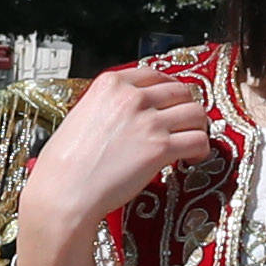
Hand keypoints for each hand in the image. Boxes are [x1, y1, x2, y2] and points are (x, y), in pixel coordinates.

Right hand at [6, 63, 218, 265]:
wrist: (64, 191)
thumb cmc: (64, 163)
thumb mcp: (81, 116)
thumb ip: (108, 107)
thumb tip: (129, 116)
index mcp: (110, 84)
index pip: (153, 74)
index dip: (168, 89)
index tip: (171, 101)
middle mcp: (132, 97)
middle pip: (179, 91)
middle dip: (185, 108)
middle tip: (185, 124)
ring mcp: (148, 121)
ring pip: (195, 112)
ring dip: (198, 127)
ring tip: (192, 142)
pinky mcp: (160, 148)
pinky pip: (197, 140)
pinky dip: (201, 149)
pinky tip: (192, 159)